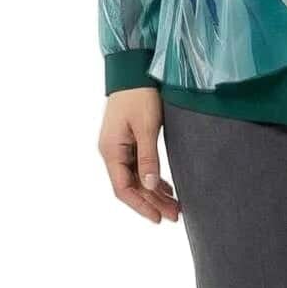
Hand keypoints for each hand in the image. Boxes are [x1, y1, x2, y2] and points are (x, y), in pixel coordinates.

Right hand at [100, 86, 181, 222]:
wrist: (134, 69)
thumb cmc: (139, 95)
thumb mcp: (147, 127)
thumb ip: (148, 158)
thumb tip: (150, 186)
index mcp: (111, 151)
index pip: (123, 189)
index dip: (141, 206)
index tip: (159, 218)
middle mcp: (112, 152)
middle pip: (131, 186)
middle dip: (152, 202)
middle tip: (175, 216)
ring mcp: (119, 147)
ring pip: (136, 178)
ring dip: (154, 192)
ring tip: (174, 206)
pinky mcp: (128, 141)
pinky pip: (139, 167)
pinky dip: (152, 178)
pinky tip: (166, 188)